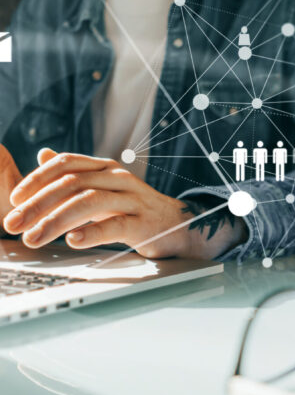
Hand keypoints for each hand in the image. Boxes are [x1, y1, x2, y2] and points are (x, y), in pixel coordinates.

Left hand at [2, 149, 246, 258]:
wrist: (178, 226)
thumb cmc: (136, 209)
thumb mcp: (104, 187)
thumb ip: (75, 173)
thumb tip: (43, 154)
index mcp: (106, 168)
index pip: (67, 163)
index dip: (37, 178)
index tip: (15, 200)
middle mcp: (119, 178)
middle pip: (73, 183)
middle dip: (38, 204)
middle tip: (14, 224)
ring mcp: (133, 200)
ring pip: (89, 202)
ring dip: (56, 221)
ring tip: (34, 238)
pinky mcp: (144, 224)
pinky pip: (115, 225)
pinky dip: (91, 232)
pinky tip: (72, 241)